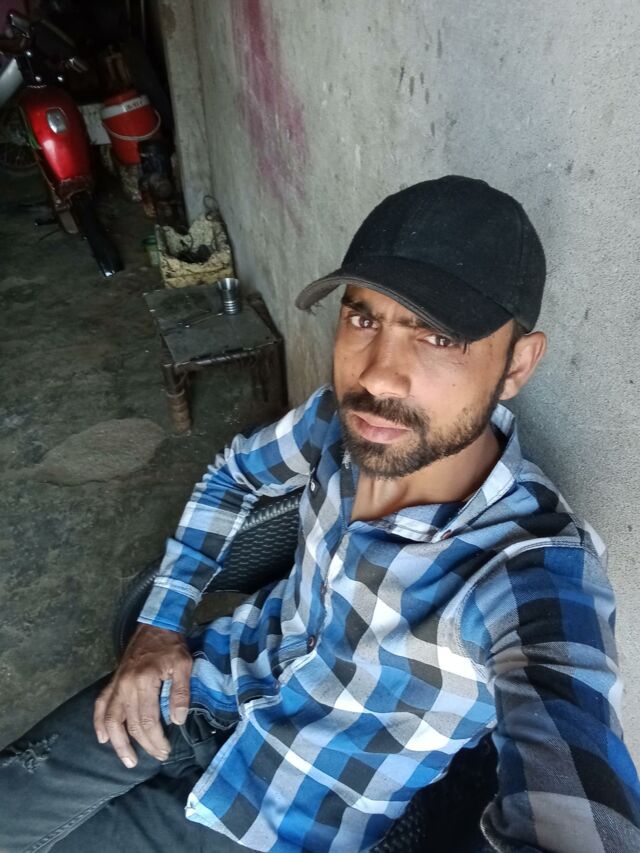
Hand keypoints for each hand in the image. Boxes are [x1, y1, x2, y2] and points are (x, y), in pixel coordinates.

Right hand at [93, 624, 192, 767]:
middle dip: (144, 745)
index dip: (156, 740)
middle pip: (131, 724)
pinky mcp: (113, 681)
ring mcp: (117, 684)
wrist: (156, 625)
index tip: (166, 751)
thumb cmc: (172, 646)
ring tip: (127, 760)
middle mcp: (126, 685)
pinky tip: (103, 738)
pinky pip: (101, 704)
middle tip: (158, 756)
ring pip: (111, 719)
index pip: (148, 721)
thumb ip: (181, 693)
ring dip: (118, 743)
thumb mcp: (184, 665)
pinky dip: (99, 723)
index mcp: (145, 681)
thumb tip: (177, 721)